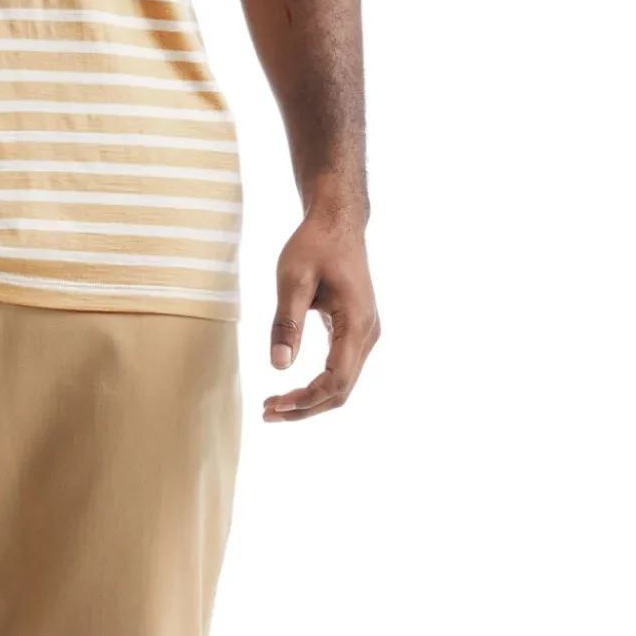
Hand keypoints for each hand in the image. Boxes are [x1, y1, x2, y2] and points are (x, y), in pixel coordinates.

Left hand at [264, 209, 380, 421]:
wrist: (337, 222)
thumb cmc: (315, 245)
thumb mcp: (293, 279)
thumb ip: (286, 323)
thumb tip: (278, 366)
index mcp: (357, 323)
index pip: (336, 379)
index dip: (306, 399)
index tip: (274, 404)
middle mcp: (368, 334)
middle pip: (342, 390)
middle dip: (305, 408)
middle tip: (266, 412)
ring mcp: (365, 334)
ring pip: (343, 384)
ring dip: (310, 400)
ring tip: (273, 405)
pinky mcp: (356, 332)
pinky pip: (341, 370)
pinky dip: (317, 386)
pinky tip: (290, 390)